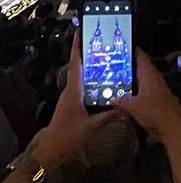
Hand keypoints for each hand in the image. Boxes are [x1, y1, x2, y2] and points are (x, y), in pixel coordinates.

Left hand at [32, 34, 107, 169]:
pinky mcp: (71, 104)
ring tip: (106, 57)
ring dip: (90, 66)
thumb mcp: (91, 127)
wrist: (51, 152)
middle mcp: (71, 90)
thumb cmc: (68, 136)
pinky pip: (82, 86)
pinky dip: (91, 79)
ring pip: (81, 76)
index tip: (81, 30)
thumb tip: (127, 107)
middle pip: (79, 66)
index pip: (75, 63)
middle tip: (102, 39)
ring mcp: (70, 97)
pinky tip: (103, 82)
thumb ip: (109, 116)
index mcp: (73, 90)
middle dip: (87, 52)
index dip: (77, 46)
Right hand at [116, 51, 180, 140]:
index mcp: (149, 74)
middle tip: (111, 67)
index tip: (119, 48)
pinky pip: (142, 92)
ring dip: (130, 81)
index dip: (131, 51)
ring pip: (140, 80)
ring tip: (114, 82)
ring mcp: (156, 88)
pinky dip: (134, 92)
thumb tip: (111, 98)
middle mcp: (153, 78)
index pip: (141, 56)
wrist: (171, 126)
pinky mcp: (156, 99)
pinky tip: (124, 98)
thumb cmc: (153, 111)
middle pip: (139, 68)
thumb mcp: (133, 106)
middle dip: (127, 67)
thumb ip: (122, 101)